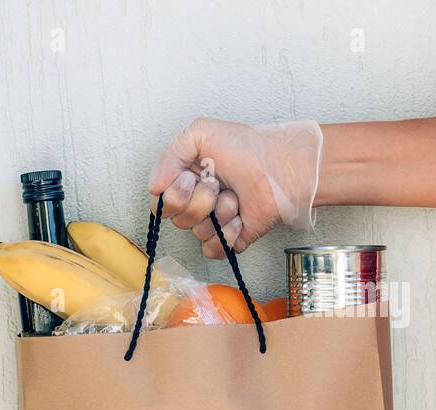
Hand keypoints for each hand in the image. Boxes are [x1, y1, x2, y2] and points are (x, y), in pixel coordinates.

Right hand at [148, 118, 321, 257]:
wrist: (280, 167)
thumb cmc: (246, 148)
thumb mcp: (200, 133)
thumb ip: (169, 155)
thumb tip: (154, 188)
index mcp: (183, 181)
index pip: (160, 203)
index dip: (173, 194)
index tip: (191, 177)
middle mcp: (194, 203)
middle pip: (177, 219)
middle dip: (200, 200)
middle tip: (218, 184)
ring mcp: (211, 223)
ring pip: (197, 233)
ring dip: (220, 212)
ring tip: (236, 197)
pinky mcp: (228, 239)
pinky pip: (214, 249)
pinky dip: (228, 233)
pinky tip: (241, 217)